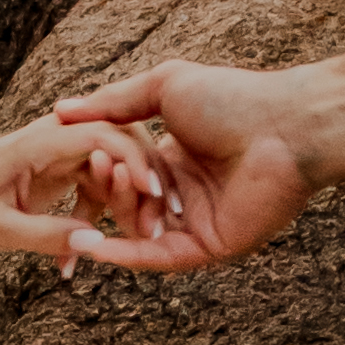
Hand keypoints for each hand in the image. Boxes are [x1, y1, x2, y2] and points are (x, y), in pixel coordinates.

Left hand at [0, 114, 189, 266]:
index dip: (133, 160)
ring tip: (140, 241)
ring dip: (133, 201)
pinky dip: (104, 218)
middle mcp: (62, 137)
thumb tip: (94, 245)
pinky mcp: (74, 166)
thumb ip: (44, 234)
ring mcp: (70, 149)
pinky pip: (105, 186)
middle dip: (147, 180)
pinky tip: (80, 259)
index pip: (102, 135)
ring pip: (121, 166)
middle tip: (159, 222)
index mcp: (43, 141)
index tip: (152, 195)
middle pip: (124, 143)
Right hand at [52, 61, 319, 267]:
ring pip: (140, 232)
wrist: (283, 125)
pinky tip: (92, 246)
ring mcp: (197, 223)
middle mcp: (185, 195)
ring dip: (114, 217)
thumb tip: (61, 109)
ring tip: (96, 198)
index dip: (97, 171)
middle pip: (128, 205)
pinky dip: (124, 254)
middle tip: (93, 172)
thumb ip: (113, 101)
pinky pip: (159, 257)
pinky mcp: (210, 247)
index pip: (123, 175)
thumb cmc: (234, 98)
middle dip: (105, 192)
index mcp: (175, 160)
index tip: (69, 160)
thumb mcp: (164, 87)